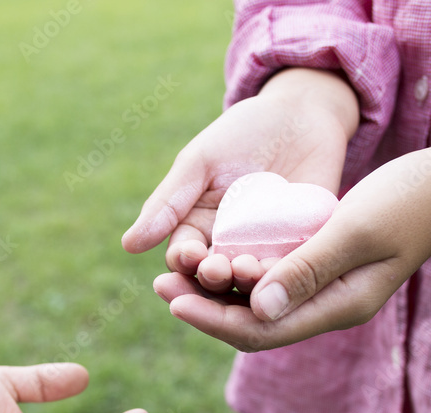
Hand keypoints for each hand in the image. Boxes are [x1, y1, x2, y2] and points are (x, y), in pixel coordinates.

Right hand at [121, 67, 359, 292]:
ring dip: (246, 280)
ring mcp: (264, 249)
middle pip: (214, 277)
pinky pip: (289, 267)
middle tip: (217, 269)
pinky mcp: (299, 247)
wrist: (301, 114)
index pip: (183, 257)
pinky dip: (283, 272)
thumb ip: (168, 203)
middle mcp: (228, 246)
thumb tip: (129, 245)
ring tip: (247, 270)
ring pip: (251, 279)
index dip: (184, 261)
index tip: (190, 255)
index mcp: (197, 228)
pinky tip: (281, 268)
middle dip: (213, 277)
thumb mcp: (200, 162)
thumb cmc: (243, 133)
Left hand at [154, 125, 430, 350]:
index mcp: (339, 306)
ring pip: (261, 304)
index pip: (263, 330)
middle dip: (206, 309)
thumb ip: (307, 269)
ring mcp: (329, 290)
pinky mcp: (326, 269)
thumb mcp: (356, 229)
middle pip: (256, 324)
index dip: (213, 319)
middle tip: (158, 286)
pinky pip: (274, 281)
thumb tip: (255, 308)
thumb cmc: (410, 200)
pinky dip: (240, 273)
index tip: (172, 299)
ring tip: (173, 273)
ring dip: (218, 292)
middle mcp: (330, 306)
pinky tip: (213, 254)